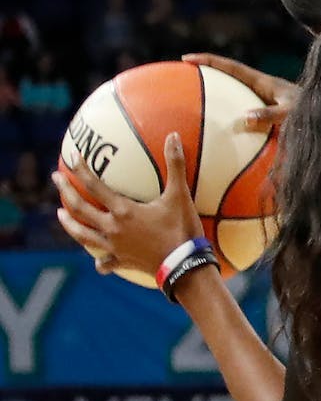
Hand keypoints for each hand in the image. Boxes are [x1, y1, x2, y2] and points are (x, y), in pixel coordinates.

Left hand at [53, 132, 203, 279]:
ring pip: (82, 235)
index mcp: (122, 210)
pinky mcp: (121, 261)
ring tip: (60, 214)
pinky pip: (104, 261)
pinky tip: (97, 259)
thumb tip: (174, 135)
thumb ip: (175, 164)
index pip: (94, 186)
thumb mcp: (180, 194)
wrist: (183, 264)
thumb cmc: (180, 228)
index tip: (72, 157)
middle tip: (55, 178)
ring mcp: (113, 246)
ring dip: (69, 223)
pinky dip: (99, 259)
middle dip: (65, 192)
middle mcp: (111, 227)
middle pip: (80, 209)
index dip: (81, 170)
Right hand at [182, 52, 297, 131]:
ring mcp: (265, 99)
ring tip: (192, 102)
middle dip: (207, 73)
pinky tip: (223, 134)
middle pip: (229, 76)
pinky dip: (231, 118)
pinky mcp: (270, 112)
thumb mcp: (291, 113)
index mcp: (264, 82)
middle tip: (182, 74)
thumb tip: (244, 119)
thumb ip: (270, 115)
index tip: (186, 58)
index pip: (232, 67)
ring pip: (235, 93)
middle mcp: (262, 88)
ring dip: (217, 95)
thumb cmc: (314, 113)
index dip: (209, 61)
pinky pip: (245, 112)